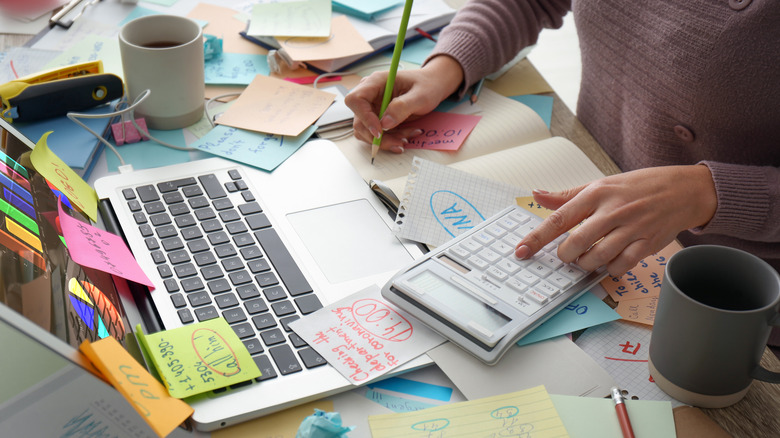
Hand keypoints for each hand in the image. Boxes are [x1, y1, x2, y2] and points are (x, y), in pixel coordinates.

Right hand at [345, 55, 463, 152]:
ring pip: (367, 132)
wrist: (432, 86)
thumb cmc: (427, 85)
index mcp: (376, 82)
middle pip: (359, 121)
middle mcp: (370, 95)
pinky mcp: (377, 118)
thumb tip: (385, 123)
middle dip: (378, 136)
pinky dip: (389, 140)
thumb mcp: (420, 95)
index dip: (364, 117)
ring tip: (406, 138)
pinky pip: (376, 135)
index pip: (355, 100)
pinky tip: (404, 136)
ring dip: (385, 140)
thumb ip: (402, 107)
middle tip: (399, 142)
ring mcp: (372, 107)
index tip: (380, 131)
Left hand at [514, 165, 717, 276]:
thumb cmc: (637, 187)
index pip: (559, 218)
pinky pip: (622, 265)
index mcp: (596, 193)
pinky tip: (609, 261)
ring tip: (586, 258)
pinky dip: (611, 268)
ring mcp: (631, 228)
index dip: (537, 237)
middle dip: (566, 255)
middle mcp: (612, 210)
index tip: (521, 251)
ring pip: (598, 257)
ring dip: (586, 264)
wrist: (682, 190)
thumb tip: (537, 194)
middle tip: (567, 255)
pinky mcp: (647, 243)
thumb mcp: (601, 184)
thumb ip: (568, 195)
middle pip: (576, 243)